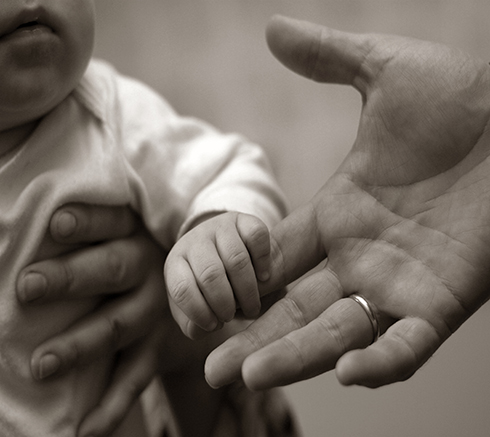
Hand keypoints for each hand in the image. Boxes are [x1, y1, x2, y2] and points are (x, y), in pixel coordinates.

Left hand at [16, 204, 167, 435]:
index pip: (112, 221)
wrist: (191, 299)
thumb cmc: (133, 262)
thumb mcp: (125, 239)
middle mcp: (149, 270)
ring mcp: (156, 312)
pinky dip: (112, 404)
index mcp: (137, 234)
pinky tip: (84, 429)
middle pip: (113, 269)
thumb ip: (92, 238)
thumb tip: (20, 233)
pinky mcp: (158, 349)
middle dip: (71, 277)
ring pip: (119, 326)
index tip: (56, 223)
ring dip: (81, 345)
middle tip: (28, 286)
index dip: (88, 221)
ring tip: (41, 365)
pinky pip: (135, 377)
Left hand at [164, 212, 270, 338]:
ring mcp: (220, 227)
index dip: (199, 312)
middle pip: (210, 274)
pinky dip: (264, 262)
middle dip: (226, 303)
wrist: (222, 250)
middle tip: (234, 316)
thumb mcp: (194, 307)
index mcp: (175, 264)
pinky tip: (264, 278)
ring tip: (252, 307)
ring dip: (248, 290)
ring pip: (237, 259)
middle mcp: (194, 241)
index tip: (215, 325)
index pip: (181, 288)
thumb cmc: (206, 288)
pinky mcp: (244, 220)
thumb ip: (193, 324)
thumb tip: (206, 327)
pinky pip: (257, 238)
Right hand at [205, 15, 489, 389]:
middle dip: (255, 338)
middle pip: (296, 306)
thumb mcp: (384, 72)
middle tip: (214, 367)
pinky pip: (406, 343)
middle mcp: (359, 255)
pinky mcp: (444, 300)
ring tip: (248, 375)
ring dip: (297, 356)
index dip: (245, 282)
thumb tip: (270, 28)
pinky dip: (380, 361)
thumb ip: (326, 57)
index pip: (277, 258)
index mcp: (338, 212)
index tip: (209, 302)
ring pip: (339, 332)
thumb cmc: (463, 96)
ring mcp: (399, 282)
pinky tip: (347, 372)